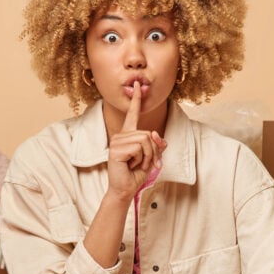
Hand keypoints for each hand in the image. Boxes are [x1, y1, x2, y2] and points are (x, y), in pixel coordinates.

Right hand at [106, 82, 166, 201]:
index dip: (136, 100)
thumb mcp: (151, 158)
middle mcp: (121, 135)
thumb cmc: (136, 174)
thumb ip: (157, 145)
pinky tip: (131, 165)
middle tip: (145, 163)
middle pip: (148, 133)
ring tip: (137, 164)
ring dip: (148, 156)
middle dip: (153, 151)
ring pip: (145, 140)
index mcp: (128, 135)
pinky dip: (141, 159)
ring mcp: (117, 141)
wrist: (125, 189)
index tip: (138, 84)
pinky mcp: (116, 149)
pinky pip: (139, 148)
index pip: (133, 114)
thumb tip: (158, 136)